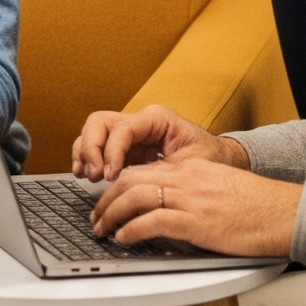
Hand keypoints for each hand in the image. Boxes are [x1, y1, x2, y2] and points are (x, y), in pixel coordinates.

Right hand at [71, 102, 247, 182]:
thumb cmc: (211, 160)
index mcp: (156, 119)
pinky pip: (98, 147)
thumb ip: (162, 171)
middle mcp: (139, 122)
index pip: (122, 128)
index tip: (110, 175)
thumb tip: (134, 185)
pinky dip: (87, 158)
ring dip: (85, 152)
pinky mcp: (126, 149)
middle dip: (91, 147)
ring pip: (93, 131)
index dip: (111, 151)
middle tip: (95, 174)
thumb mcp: (191, 165)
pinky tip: (85, 174)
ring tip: (86, 175)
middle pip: (100, 122)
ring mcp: (130, 134)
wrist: (221, 162)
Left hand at [89, 157, 300, 259]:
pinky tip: (123, 239)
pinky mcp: (197, 222)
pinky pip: (154, 222)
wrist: (285, 213)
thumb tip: (170, 211)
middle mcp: (186, 179)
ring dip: (111, 215)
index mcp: (191, 169)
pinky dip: (132, 230)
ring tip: (102, 230)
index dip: (118, 185)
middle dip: (106, 199)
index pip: (143, 170)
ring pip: (135, 198)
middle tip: (95, 217)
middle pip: (131, 181)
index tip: (107, 199)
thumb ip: (194, 194)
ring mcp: (191, 199)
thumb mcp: (220, 190)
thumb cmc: (259, 207)